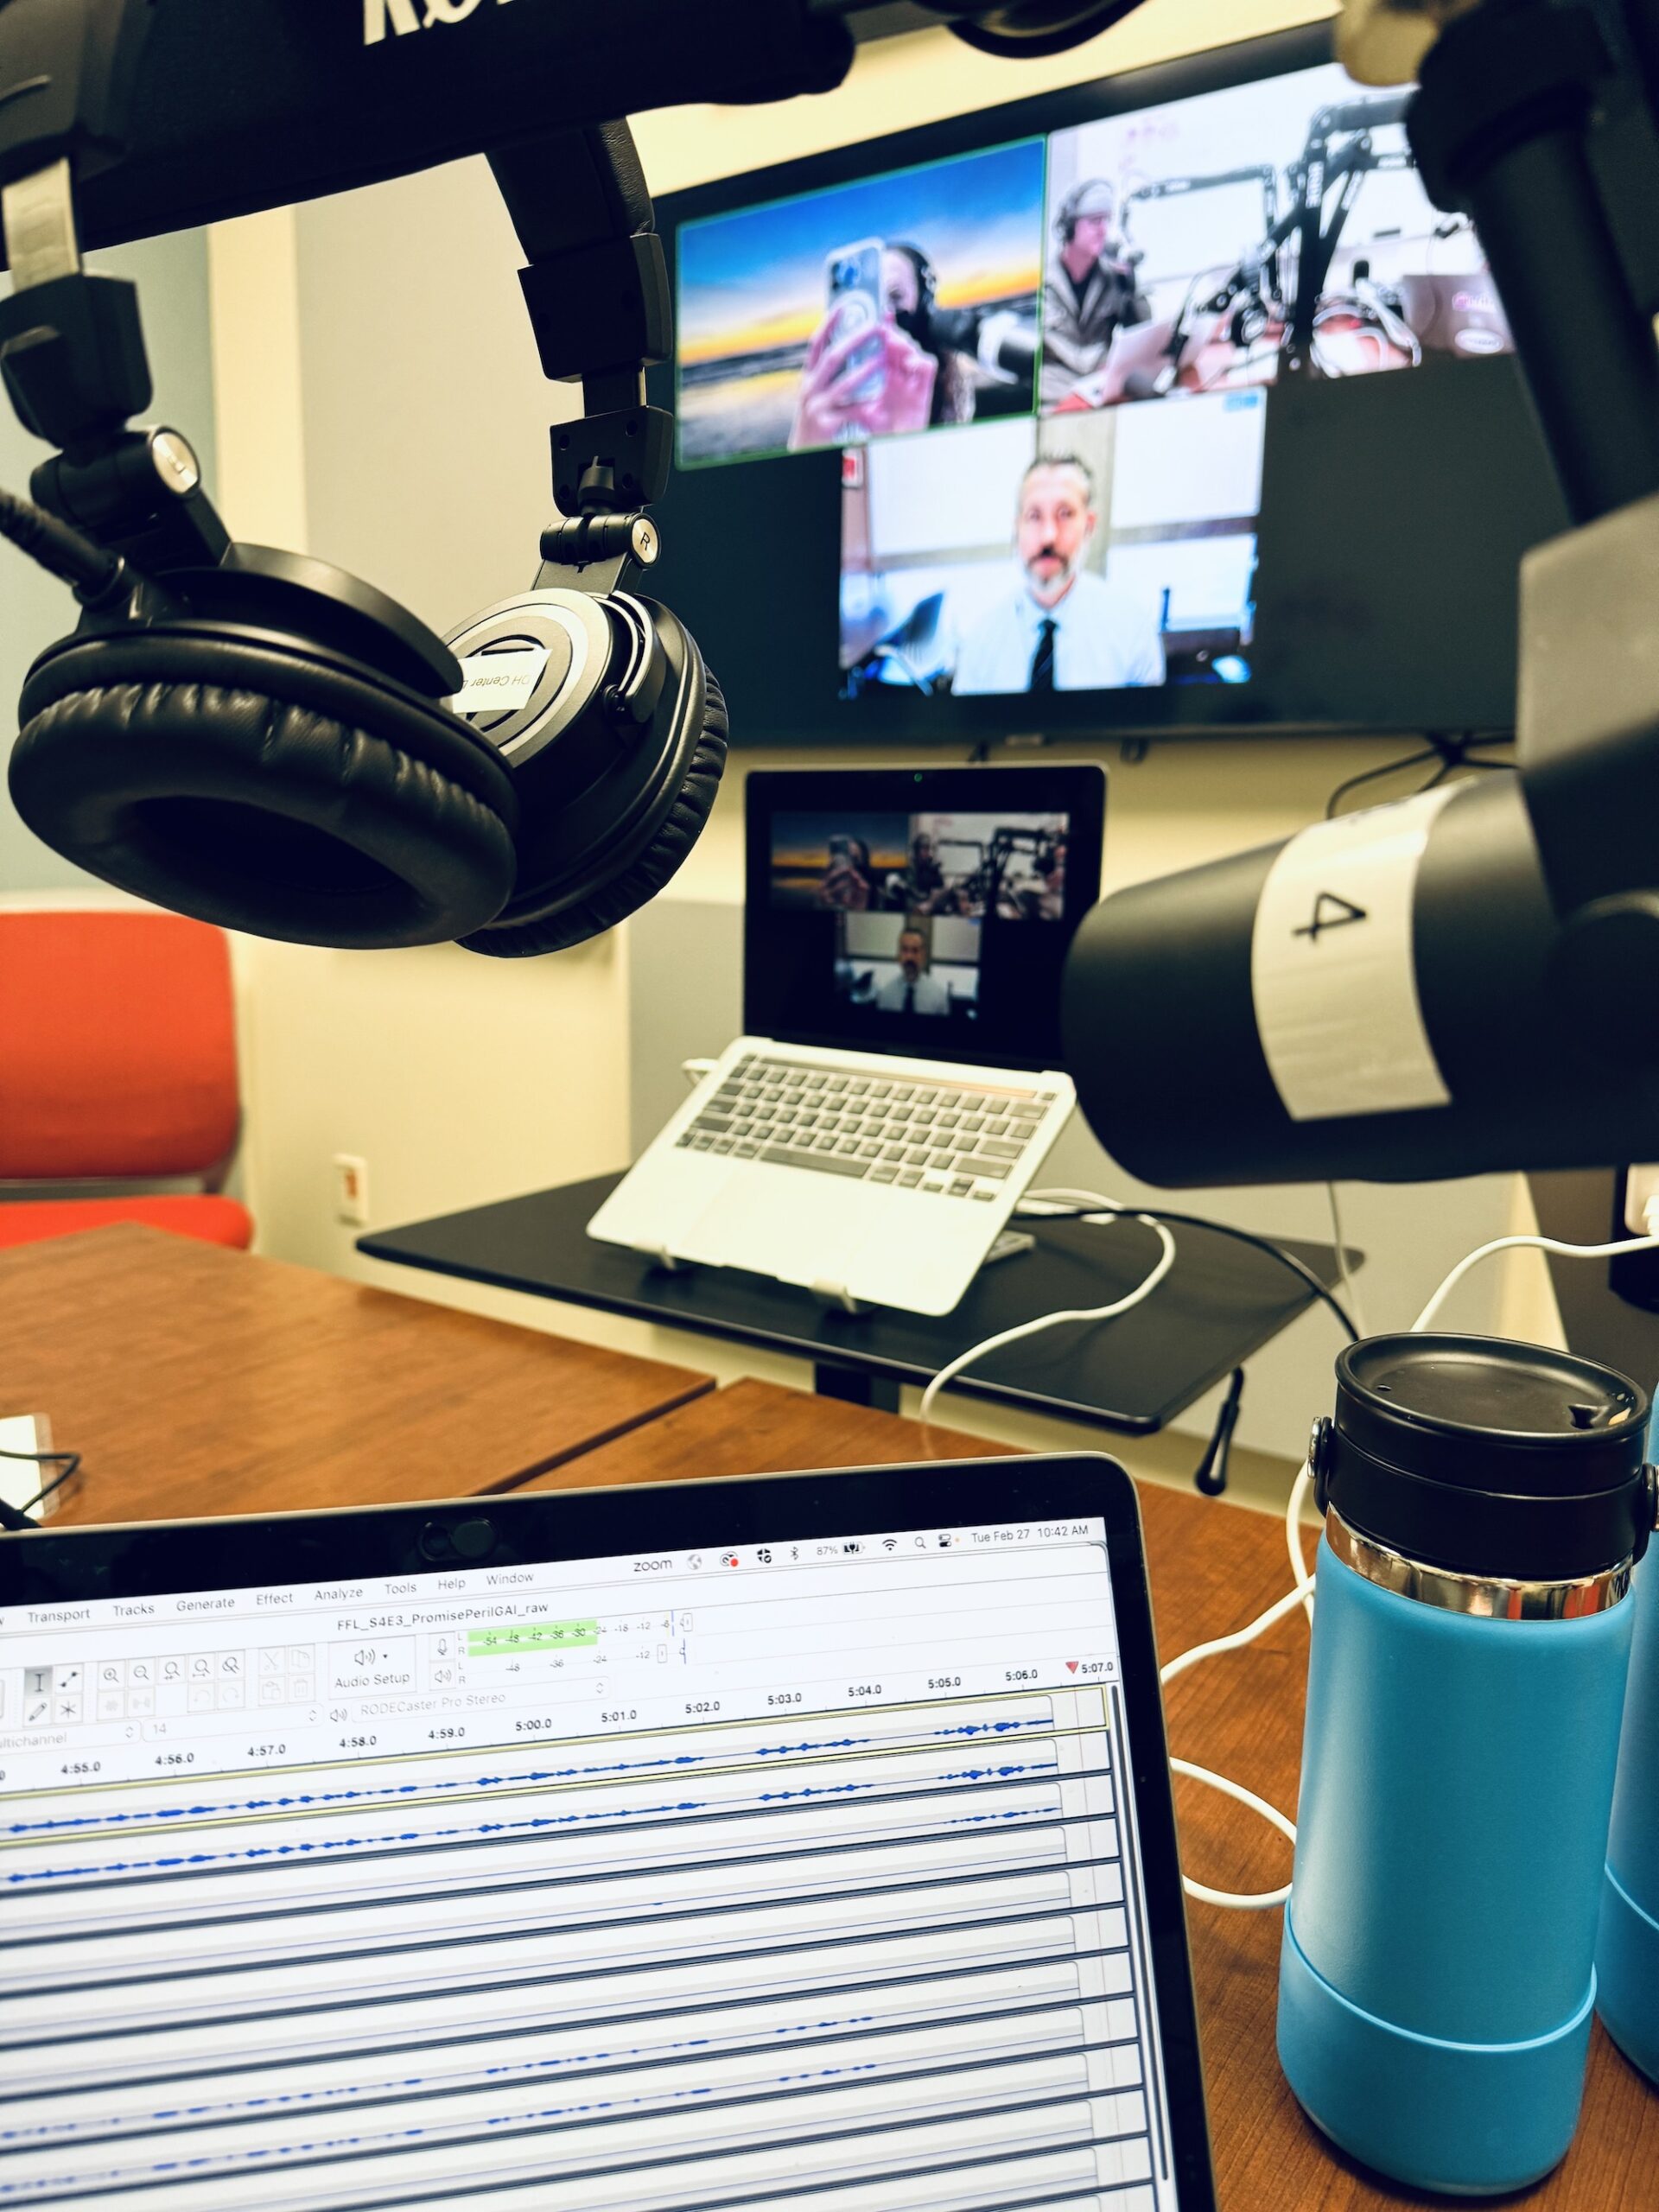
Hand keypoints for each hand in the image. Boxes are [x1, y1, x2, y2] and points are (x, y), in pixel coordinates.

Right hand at [788, 314, 936, 449]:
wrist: (805, 452)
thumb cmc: (816, 420)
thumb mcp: (816, 394)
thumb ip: (827, 374)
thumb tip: (848, 348)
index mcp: (808, 378)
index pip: (816, 344)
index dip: (829, 323)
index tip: (845, 305)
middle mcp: (810, 389)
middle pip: (833, 357)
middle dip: (856, 340)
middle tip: (877, 328)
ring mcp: (817, 407)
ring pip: (844, 383)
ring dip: (866, 370)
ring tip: (882, 360)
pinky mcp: (827, 424)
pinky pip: (852, 411)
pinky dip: (867, 407)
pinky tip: (881, 403)